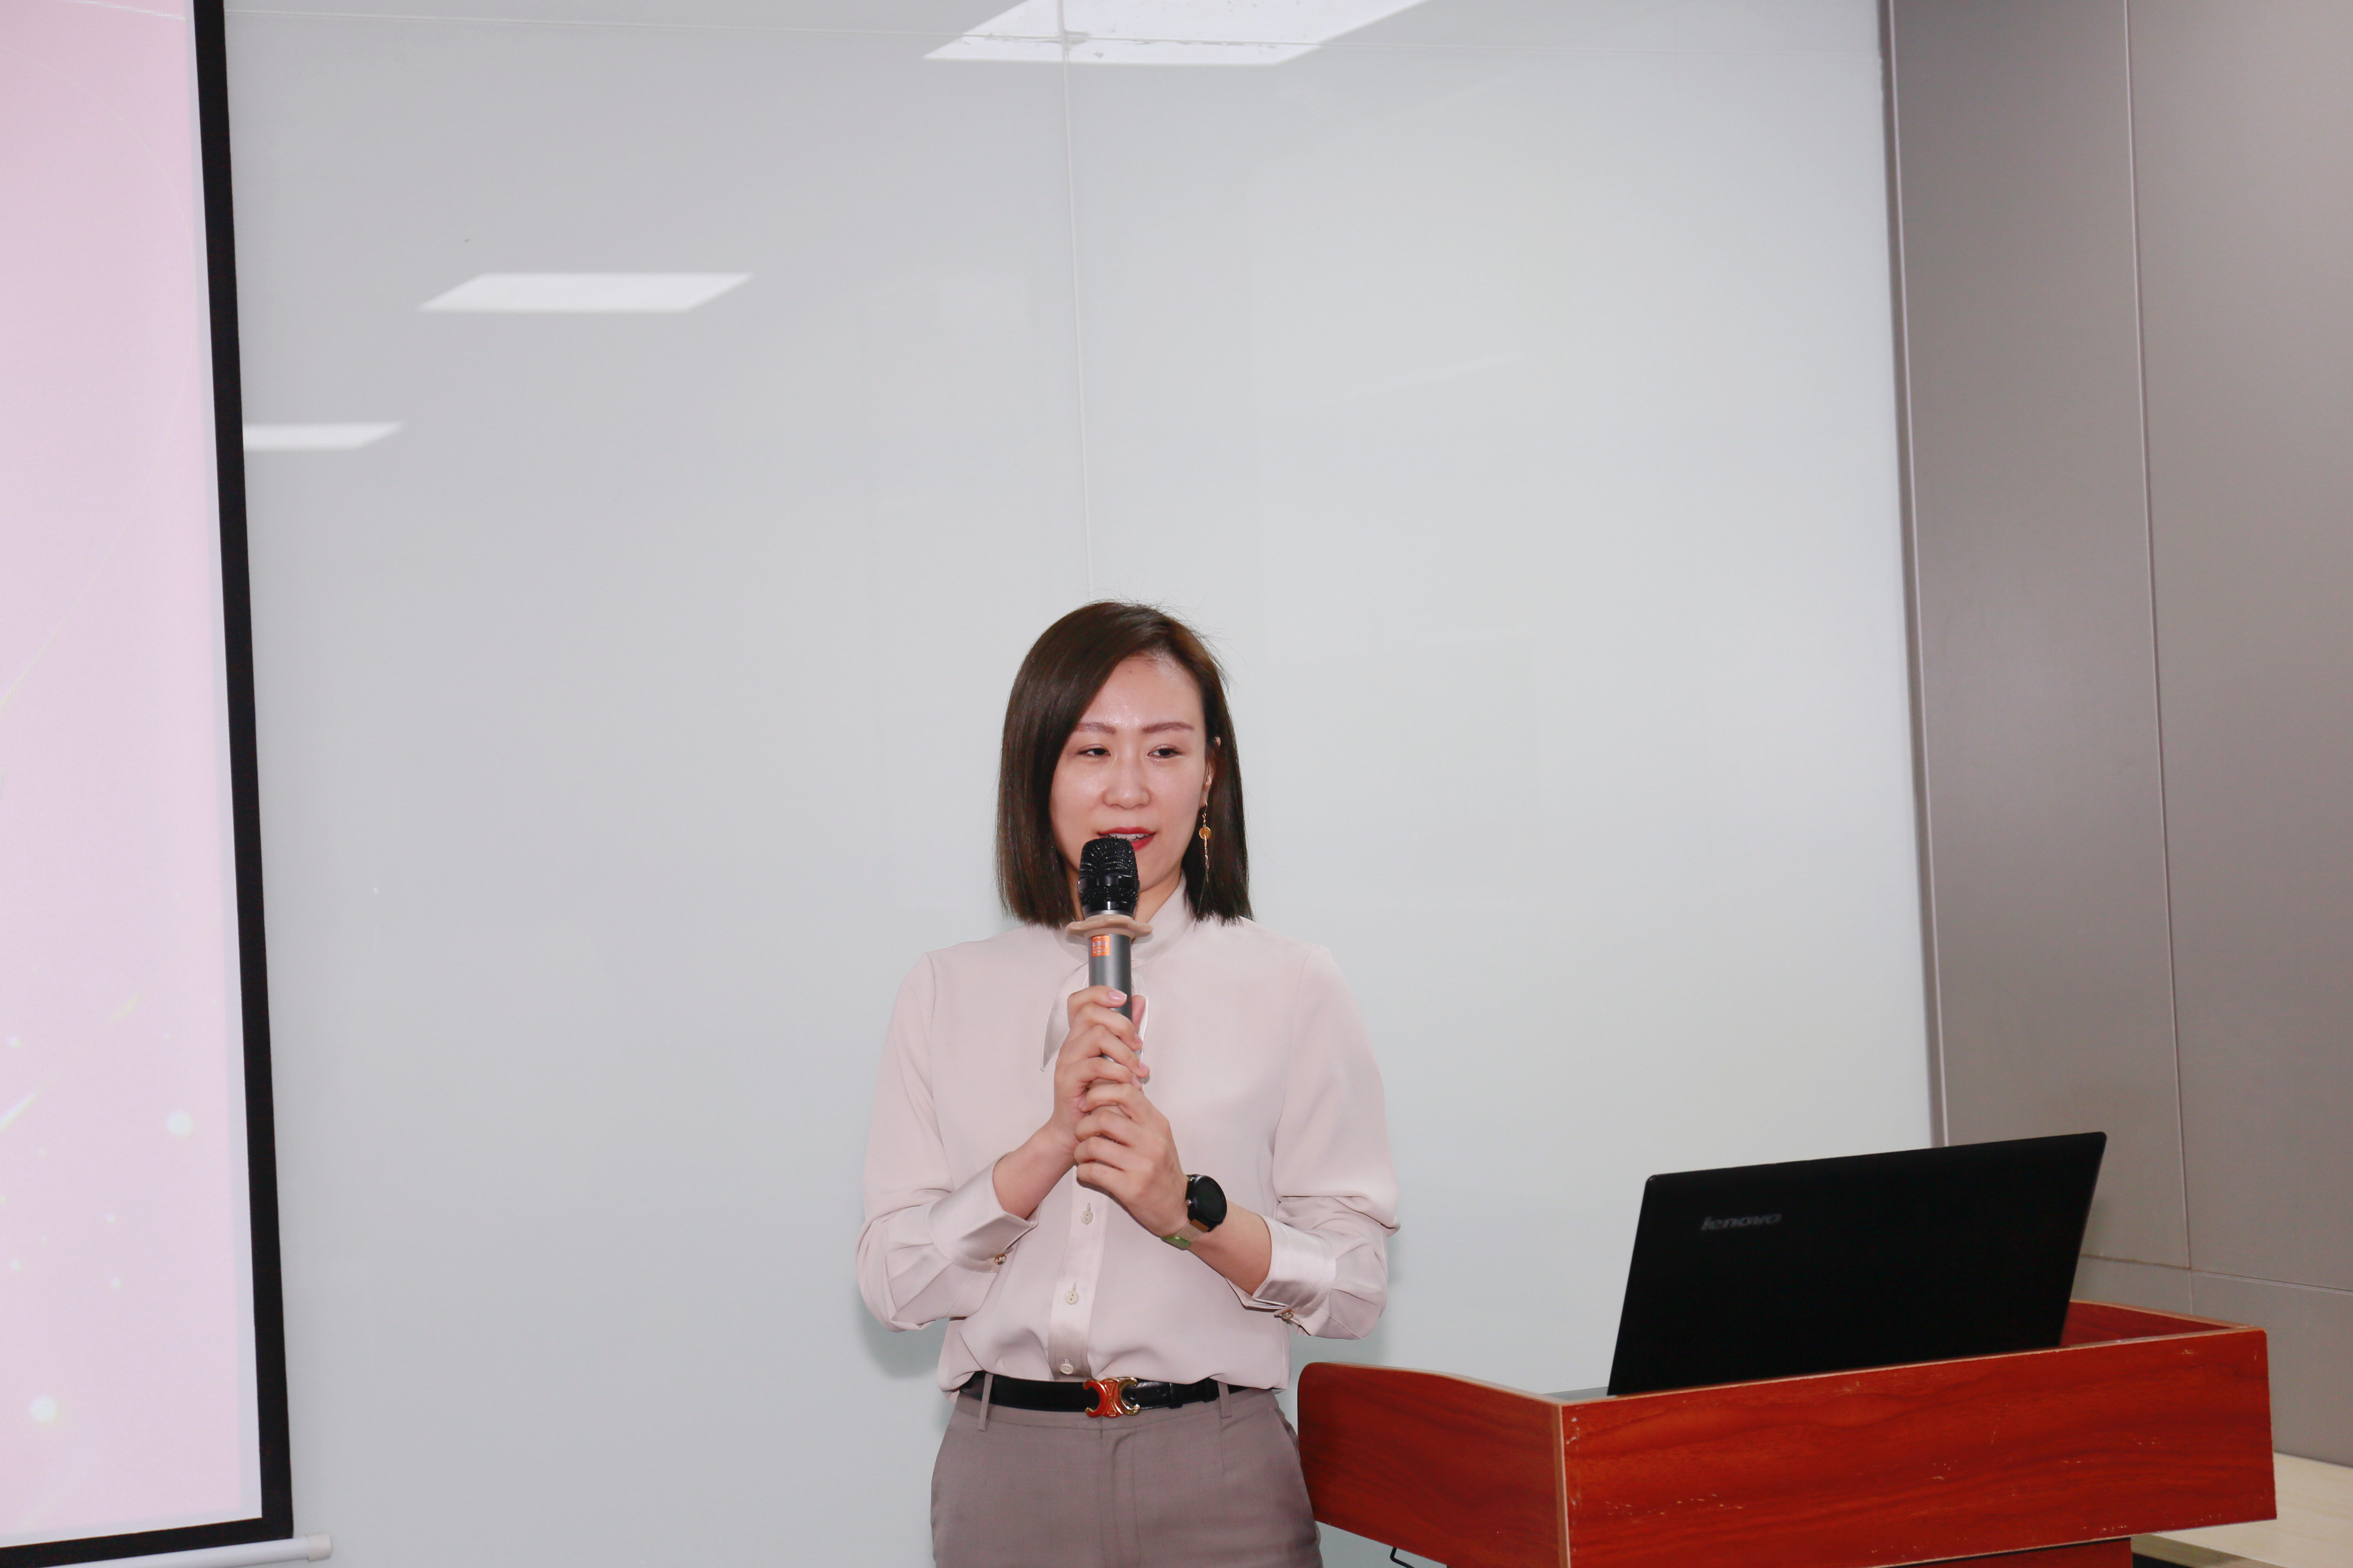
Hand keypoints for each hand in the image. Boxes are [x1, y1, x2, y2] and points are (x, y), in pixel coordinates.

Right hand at [994, 987, 1147, 1219]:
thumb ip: (1125, 1031)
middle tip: (1139, 1045)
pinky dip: (1117, 1072)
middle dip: (1122, 1024)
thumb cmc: (1096, 1097)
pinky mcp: (1068, 1080)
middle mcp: (1071, 1045)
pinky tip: (1128, 1084)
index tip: (1123, 998)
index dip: (1099, 992)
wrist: (1076, 1131)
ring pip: (1096, 1036)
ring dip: (1124, 1052)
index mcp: (1080, 1037)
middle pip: (1090, 1013)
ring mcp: (1067, 1061)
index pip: (1080, 1001)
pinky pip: (1095, 1065)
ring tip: (1138, 1071)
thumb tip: (1139, 1001)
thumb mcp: (1115, 1060)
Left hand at [1074, 1079, 1187, 1236]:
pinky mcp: (1131, 1188)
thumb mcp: (1158, 1135)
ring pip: (1093, 1146)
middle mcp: (1151, 1141)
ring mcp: (1142, 1165)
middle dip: (1083, 1126)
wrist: (1177, 1205)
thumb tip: (1107, 1091)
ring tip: (1084, 1156)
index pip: (1126, 1092)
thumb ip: (1137, 1115)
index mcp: (1157, 1123)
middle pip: (1103, 1118)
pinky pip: (1093, 1172)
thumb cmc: (1161, 1169)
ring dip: (1080, 1151)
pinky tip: (1088, 1173)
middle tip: (1082, 1135)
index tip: (1089, 1104)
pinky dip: (1083, 1172)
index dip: (1100, 1093)